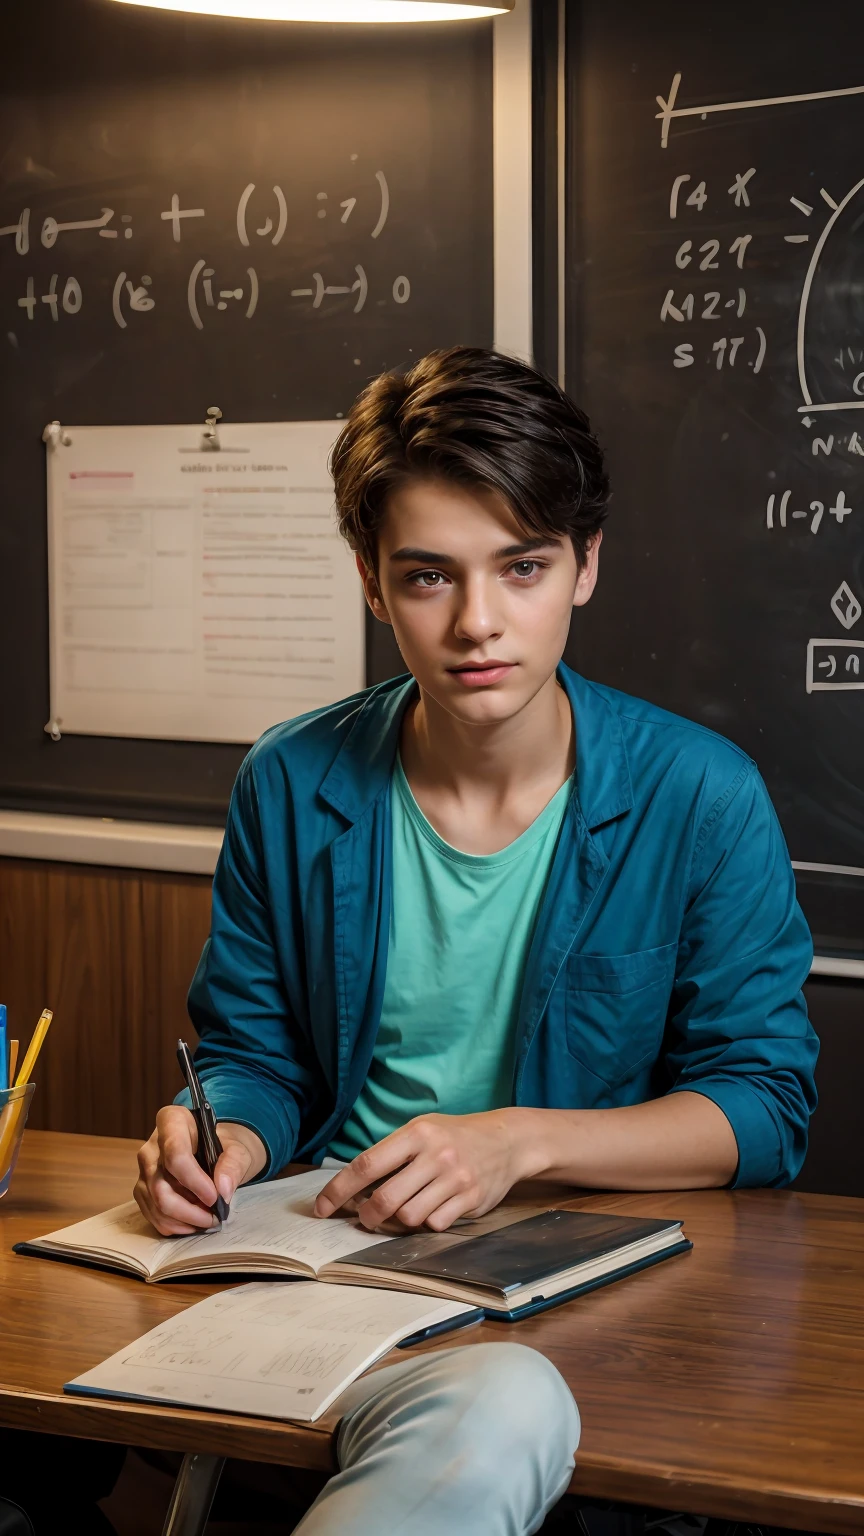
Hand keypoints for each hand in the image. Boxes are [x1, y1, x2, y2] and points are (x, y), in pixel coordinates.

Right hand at [134, 1105, 266, 1235]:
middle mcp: (151, 1146)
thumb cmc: (222, 1145)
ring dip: (183, 1220)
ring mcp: (144, 1169)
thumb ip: (233, 1164)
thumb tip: (222, 1190)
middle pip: (161, 1185)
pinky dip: (175, 1224)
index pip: (175, 1154)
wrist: (212, 1150)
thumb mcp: (237, 1148)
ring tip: (207, 1220)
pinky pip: (152, 1214)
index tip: (214, 1197)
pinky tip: (193, 1222)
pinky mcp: (143, 1190)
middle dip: (189, 1209)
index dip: (194, 1180)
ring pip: (155, 1204)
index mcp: (172, 1121)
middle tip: (215, 1217)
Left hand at [313, 1110, 529, 1232]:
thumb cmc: (453, 1136)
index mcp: (416, 1133)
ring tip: (403, 1209)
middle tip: (364, 1217)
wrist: (506, 1140)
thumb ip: (391, 1154)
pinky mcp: (471, 1199)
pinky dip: (426, 1223)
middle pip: (386, 1199)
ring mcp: (455, 1178)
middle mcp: (435, 1154)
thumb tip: (353, 1187)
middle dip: (367, 1215)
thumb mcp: (421, 1130)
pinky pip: (435, 1224)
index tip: (322, 1208)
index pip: (366, 1165)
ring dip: (398, 1220)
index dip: (339, 1190)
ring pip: (409, 1217)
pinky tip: (431, 1209)